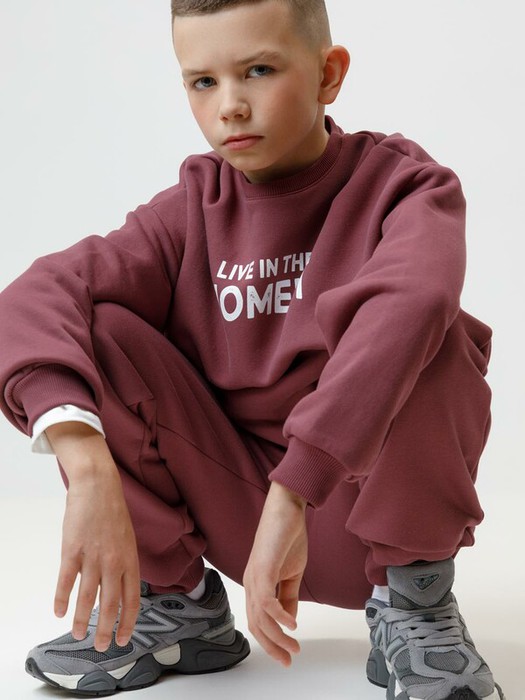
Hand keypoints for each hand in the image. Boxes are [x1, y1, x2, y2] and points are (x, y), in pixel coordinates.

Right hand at [47, 423, 140, 651]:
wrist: (98, 484)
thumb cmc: (113, 510)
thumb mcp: (128, 538)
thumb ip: (125, 562)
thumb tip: (121, 586)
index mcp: (130, 558)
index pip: (132, 597)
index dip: (128, 620)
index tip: (124, 637)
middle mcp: (114, 561)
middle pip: (111, 603)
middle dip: (107, 629)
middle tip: (102, 646)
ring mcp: (93, 556)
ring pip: (88, 597)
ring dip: (82, 619)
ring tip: (79, 635)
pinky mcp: (73, 549)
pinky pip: (66, 580)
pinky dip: (61, 598)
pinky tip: (58, 612)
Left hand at [243, 481, 307, 666]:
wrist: (287, 508)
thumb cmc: (288, 536)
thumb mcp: (291, 573)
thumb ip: (289, 596)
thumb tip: (290, 620)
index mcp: (256, 584)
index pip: (258, 621)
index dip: (271, 641)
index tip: (287, 655)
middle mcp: (251, 583)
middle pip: (256, 624)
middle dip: (272, 646)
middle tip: (289, 659)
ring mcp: (254, 576)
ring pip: (261, 617)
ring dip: (278, 636)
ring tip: (294, 647)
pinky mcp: (263, 568)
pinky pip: (267, 599)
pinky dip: (279, 615)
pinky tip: (292, 625)